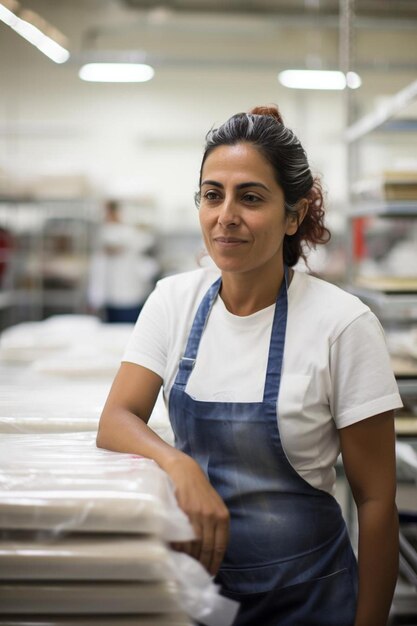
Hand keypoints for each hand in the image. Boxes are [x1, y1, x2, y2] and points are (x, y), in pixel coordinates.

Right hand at [166, 453, 229, 575]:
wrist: (184, 470)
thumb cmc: (199, 489)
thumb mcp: (214, 505)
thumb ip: (215, 525)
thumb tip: (212, 550)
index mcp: (223, 516)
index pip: (220, 546)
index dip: (215, 562)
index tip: (210, 573)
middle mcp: (212, 516)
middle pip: (207, 548)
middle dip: (202, 564)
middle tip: (197, 574)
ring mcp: (198, 513)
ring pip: (195, 543)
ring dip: (190, 558)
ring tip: (186, 566)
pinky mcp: (184, 511)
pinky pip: (182, 535)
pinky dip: (180, 547)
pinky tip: (177, 553)